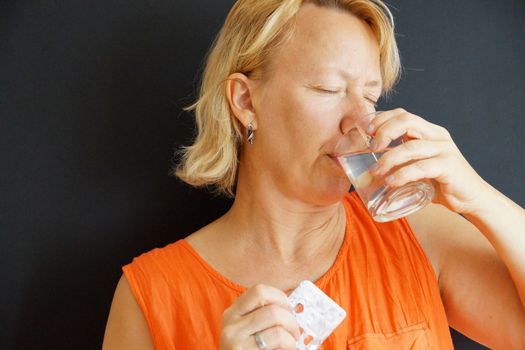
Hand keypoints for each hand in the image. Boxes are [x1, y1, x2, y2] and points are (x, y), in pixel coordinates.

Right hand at [220, 284, 299, 349]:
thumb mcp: (248, 331)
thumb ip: (265, 317)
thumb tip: (298, 308)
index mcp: (232, 314)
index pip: (259, 291)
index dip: (280, 297)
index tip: (289, 309)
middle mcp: (231, 327)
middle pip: (273, 310)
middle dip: (292, 321)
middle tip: (296, 333)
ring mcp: (236, 344)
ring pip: (277, 330)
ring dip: (292, 339)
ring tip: (291, 345)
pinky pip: (278, 344)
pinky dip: (290, 348)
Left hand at [366, 108, 490, 214]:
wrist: (471, 199)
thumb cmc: (439, 183)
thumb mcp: (417, 166)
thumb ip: (401, 162)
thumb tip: (368, 166)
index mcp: (429, 131)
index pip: (403, 114)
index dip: (382, 118)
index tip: (365, 129)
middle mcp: (438, 136)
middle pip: (406, 121)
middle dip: (383, 132)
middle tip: (371, 148)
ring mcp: (445, 150)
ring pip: (411, 147)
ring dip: (388, 159)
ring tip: (376, 171)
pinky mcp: (449, 167)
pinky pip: (421, 167)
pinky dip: (403, 174)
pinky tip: (391, 182)